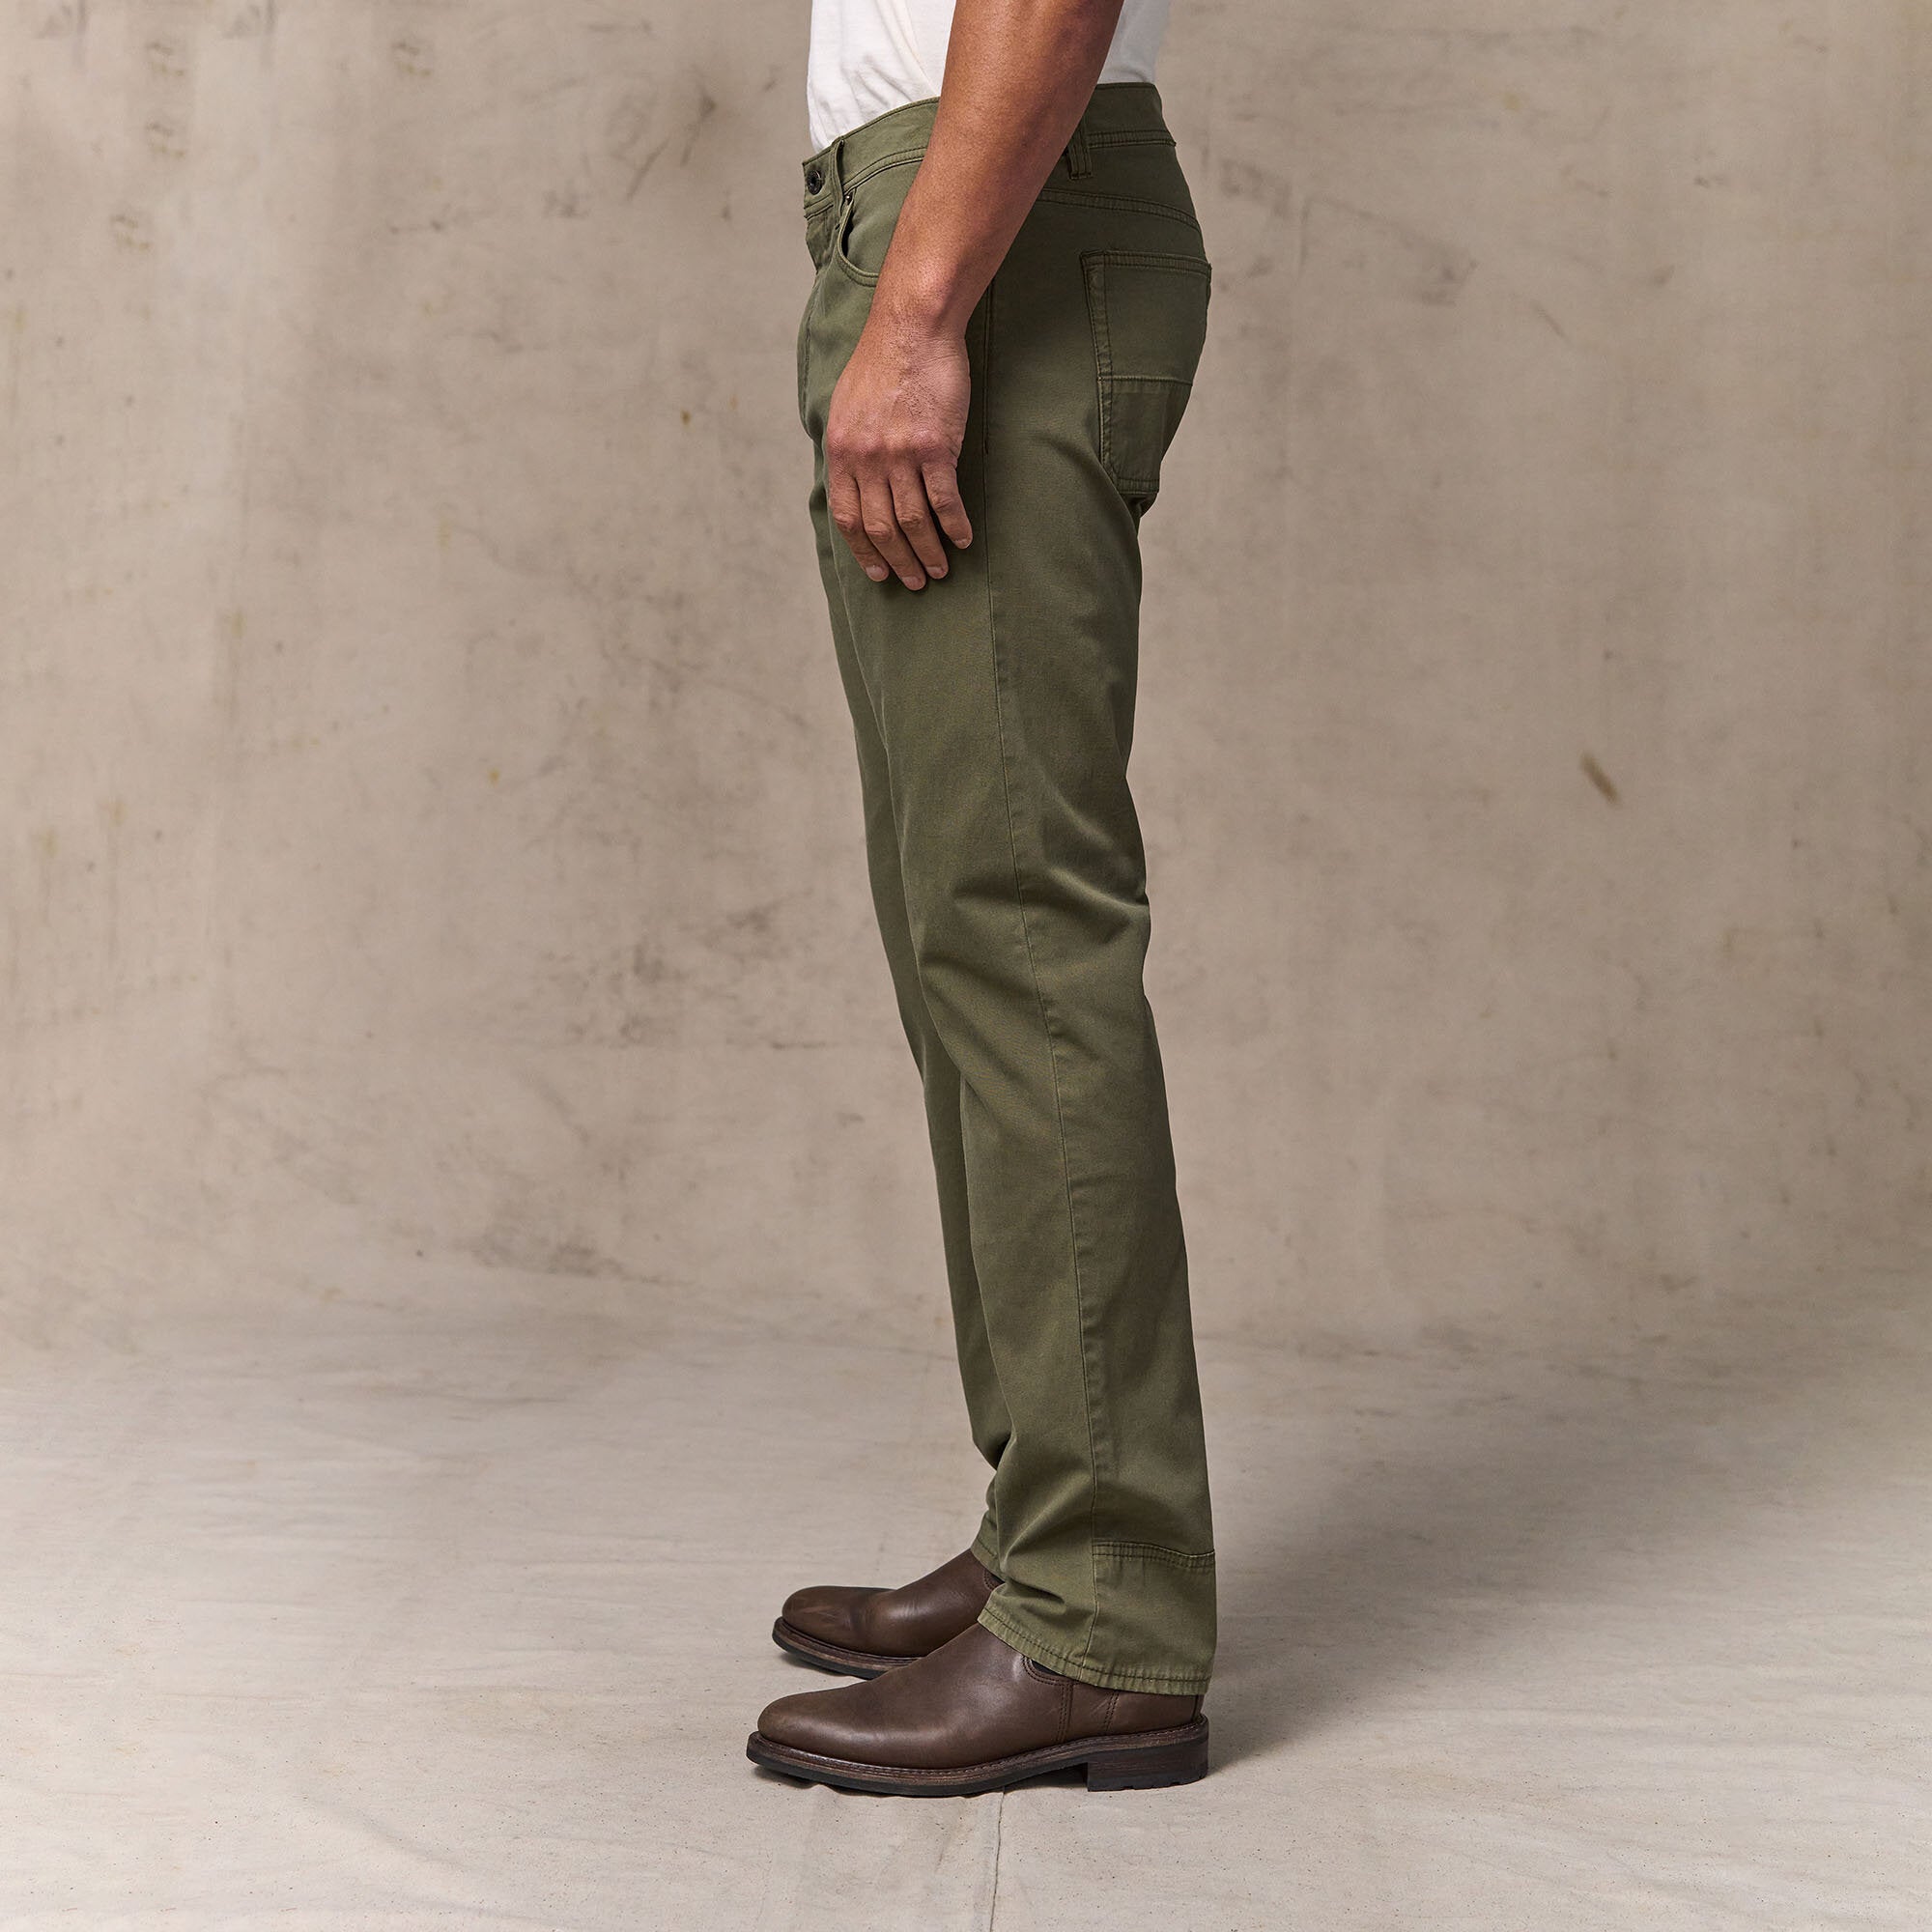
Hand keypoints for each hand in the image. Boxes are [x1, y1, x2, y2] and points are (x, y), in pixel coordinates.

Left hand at [824, 296, 973, 589]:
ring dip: (928, 552)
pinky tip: (963, 539)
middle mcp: (867, 458)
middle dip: (899, 561)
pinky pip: (944, 500)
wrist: (912, 326)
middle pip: (882, 528)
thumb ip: (848, 447)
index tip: (879, 572)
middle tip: (915, 581)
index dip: (864, 551)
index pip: (848, 518)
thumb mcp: (846, 406)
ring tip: (940, 568)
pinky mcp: (935, 446)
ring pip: (913, 521)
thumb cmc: (883, 362)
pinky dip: (954, 526)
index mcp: (842, 451)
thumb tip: (852, 481)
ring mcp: (900, 454)